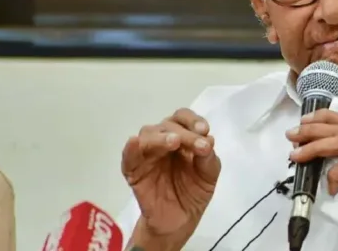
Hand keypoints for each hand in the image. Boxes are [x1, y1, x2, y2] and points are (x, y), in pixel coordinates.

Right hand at [121, 108, 220, 242]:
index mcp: (181, 137)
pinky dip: (131, 148)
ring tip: (174, 142)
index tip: (204, 130)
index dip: (193, 120)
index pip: (183, 118)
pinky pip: (128, 157)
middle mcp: (162, 141)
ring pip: (147, 135)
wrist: (180, 221)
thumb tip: (208, 140)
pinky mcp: (134, 172)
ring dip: (161, 137)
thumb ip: (208, 158)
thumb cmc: (193, 192)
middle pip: (167, 124)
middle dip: (184, 133)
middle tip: (198, 145)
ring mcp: (147, 155)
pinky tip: (135, 143)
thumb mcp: (208, 175)